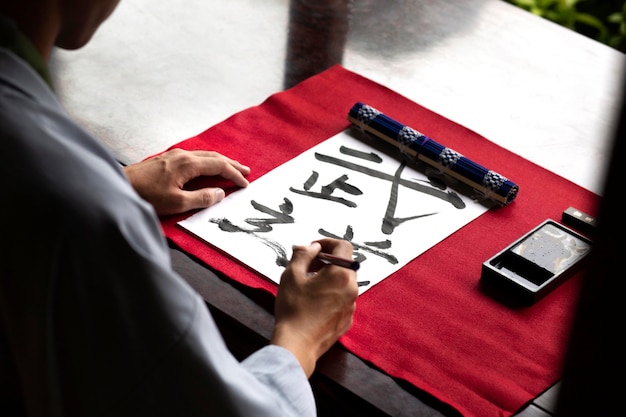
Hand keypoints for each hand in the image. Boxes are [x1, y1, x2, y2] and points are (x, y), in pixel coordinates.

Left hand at [123, 149, 249, 215]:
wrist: (118, 187)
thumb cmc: (146, 196)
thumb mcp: (177, 203)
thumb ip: (202, 198)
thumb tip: (220, 193)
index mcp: (188, 164)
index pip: (219, 166)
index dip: (234, 175)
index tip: (245, 184)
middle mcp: (183, 155)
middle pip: (214, 157)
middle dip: (231, 164)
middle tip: (246, 171)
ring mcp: (173, 155)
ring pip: (204, 155)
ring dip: (220, 161)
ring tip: (231, 167)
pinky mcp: (166, 159)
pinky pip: (194, 156)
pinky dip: (207, 161)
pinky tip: (206, 166)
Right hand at [271, 239, 357, 377]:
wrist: (297, 345)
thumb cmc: (293, 309)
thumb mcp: (291, 275)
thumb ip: (303, 254)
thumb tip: (312, 247)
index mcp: (341, 274)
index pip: (343, 246)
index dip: (327, 243)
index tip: (313, 249)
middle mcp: (352, 288)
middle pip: (345, 264)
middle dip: (327, 260)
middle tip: (308, 265)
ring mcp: (351, 305)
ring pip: (344, 282)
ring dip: (329, 277)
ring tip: (309, 284)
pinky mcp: (347, 319)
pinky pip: (343, 298)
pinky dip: (332, 294)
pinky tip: (314, 301)